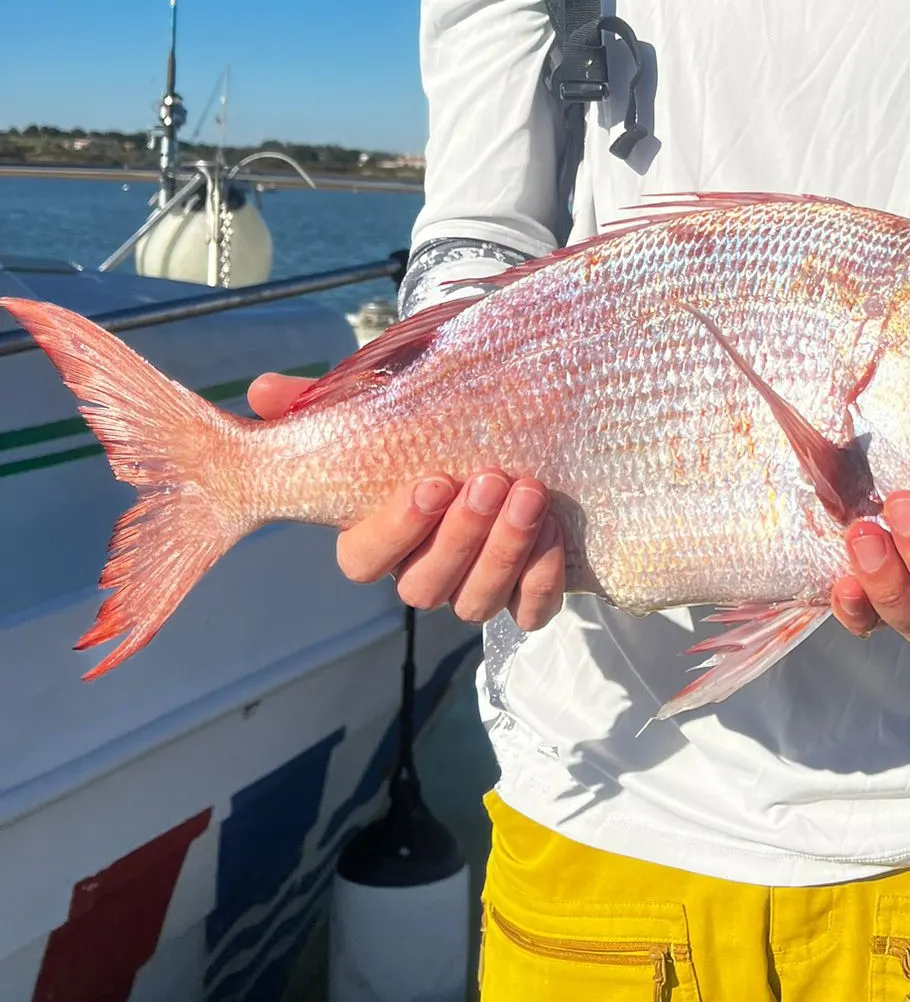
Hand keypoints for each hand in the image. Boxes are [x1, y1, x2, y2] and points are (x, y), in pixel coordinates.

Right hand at [247, 373, 565, 628]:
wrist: (515, 438)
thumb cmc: (434, 430)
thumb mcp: (381, 403)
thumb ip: (320, 401)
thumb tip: (264, 390)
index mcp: (377, 537)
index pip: (363, 560)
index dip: (395, 530)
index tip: (430, 484)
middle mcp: (423, 572)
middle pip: (424, 587)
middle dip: (460, 536)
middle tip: (488, 480)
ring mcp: (474, 589)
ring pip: (476, 602)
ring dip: (504, 551)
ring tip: (530, 494)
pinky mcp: (526, 595)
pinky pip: (531, 611)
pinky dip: (542, 578)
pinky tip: (554, 531)